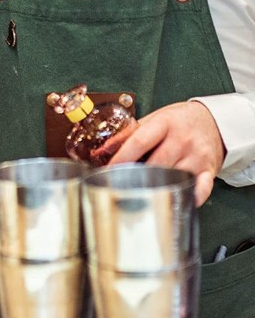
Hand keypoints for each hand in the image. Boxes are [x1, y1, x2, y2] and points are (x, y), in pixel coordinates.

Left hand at [108, 100, 224, 205]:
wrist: (213, 120)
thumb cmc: (179, 120)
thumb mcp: (154, 118)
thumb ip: (130, 133)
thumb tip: (104, 149)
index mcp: (165, 123)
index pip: (140, 141)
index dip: (122, 157)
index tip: (110, 169)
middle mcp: (182, 140)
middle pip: (156, 163)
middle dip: (138, 176)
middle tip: (124, 183)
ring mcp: (197, 156)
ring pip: (174, 177)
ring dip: (159, 186)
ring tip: (145, 191)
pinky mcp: (209, 170)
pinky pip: (200, 189)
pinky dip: (188, 196)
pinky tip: (175, 199)